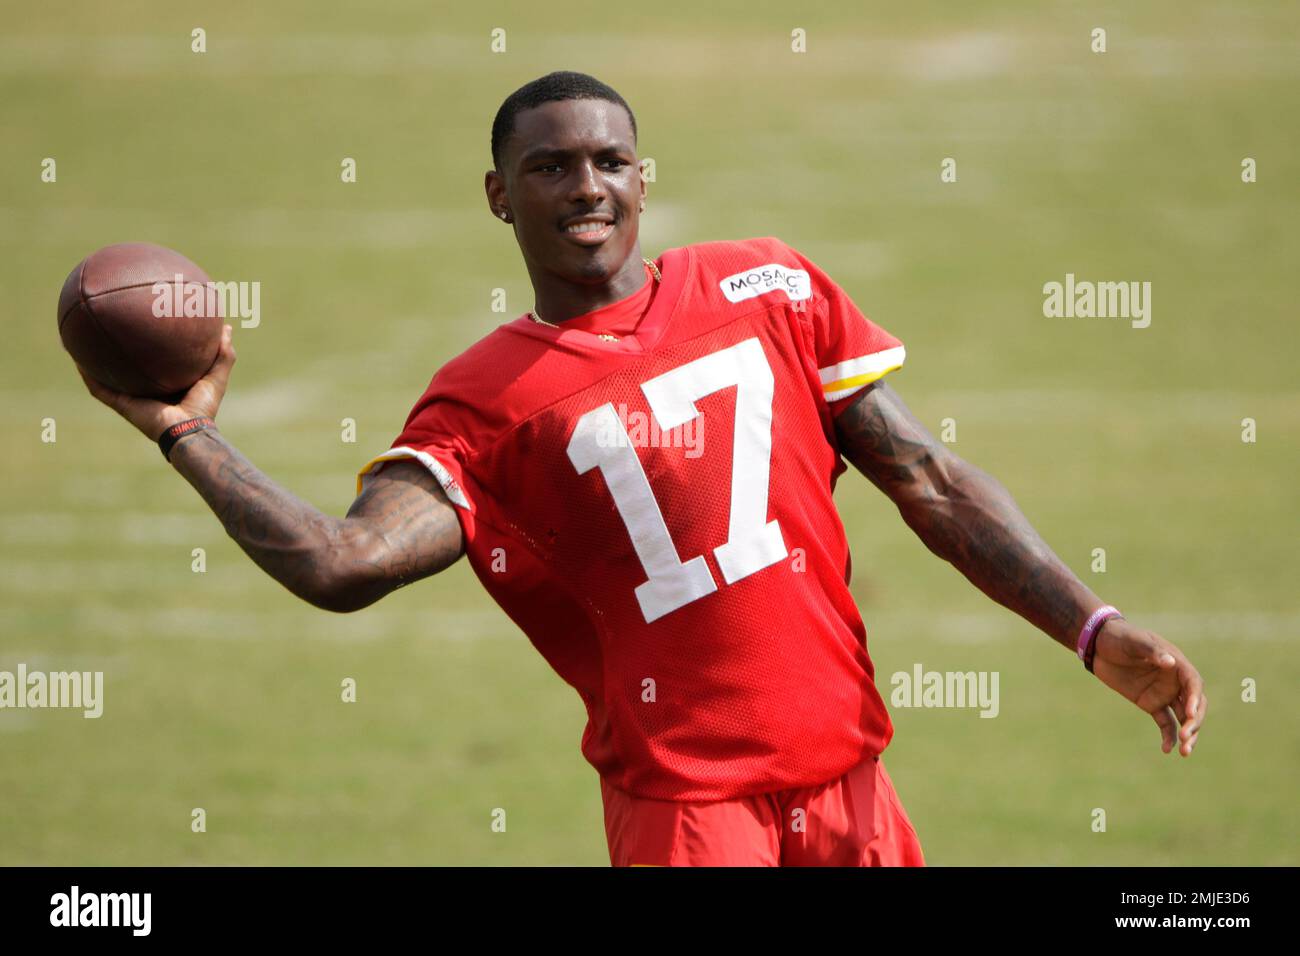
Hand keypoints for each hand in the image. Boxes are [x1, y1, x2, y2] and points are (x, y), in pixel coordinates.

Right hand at [75, 324, 235, 441]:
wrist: (188, 431)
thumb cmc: (204, 407)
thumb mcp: (216, 375)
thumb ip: (223, 353)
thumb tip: (227, 327)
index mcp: (166, 385)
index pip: (154, 363)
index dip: (147, 347)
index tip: (143, 326)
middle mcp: (146, 391)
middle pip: (126, 368)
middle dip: (116, 351)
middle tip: (107, 328)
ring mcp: (131, 398)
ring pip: (106, 376)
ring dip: (93, 361)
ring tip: (80, 341)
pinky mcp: (121, 405)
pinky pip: (99, 388)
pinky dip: (87, 375)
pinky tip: (77, 358)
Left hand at [1091, 618, 1206, 756]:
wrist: (1099, 645)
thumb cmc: (1119, 638)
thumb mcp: (1134, 641)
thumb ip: (1152, 651)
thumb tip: (1171, 663)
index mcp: (1177, 664)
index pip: (1193, 683)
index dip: (1194, 699)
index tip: (1189, 713)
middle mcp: (1175, 681)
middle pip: (1194, 705)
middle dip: (1193, 722)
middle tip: (1186, 737)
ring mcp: (1165, 693)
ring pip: (1183, 717)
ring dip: (1187, 734)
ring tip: (1184, 751)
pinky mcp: (1151, 703)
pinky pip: (1165, 723)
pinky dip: (1168, 736)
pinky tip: (1167, 750)